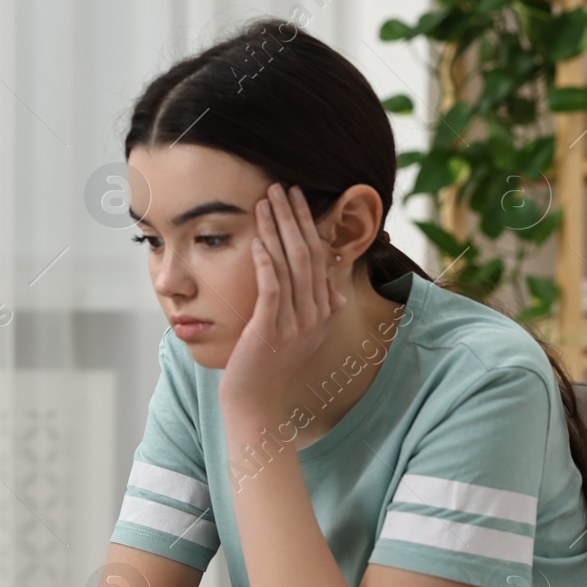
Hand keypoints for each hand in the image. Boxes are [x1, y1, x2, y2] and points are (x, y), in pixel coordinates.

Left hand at [220, 183, 345, 412]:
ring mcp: (295, 323)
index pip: (319, 256)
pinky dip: (266, 261)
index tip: (295, 198)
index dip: (307, 224)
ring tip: (265, 202)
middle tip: (280, 187)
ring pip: (290, 265)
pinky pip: (272, 288)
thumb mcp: (303, 333)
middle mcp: (316, 314)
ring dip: (276, 229)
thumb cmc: (271, 363)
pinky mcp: (270, 330)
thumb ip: (318, 308)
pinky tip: (258, 239)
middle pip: (308, 253)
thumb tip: (332, 288)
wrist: (255, 399)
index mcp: (325, 311)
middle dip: (292, 216)